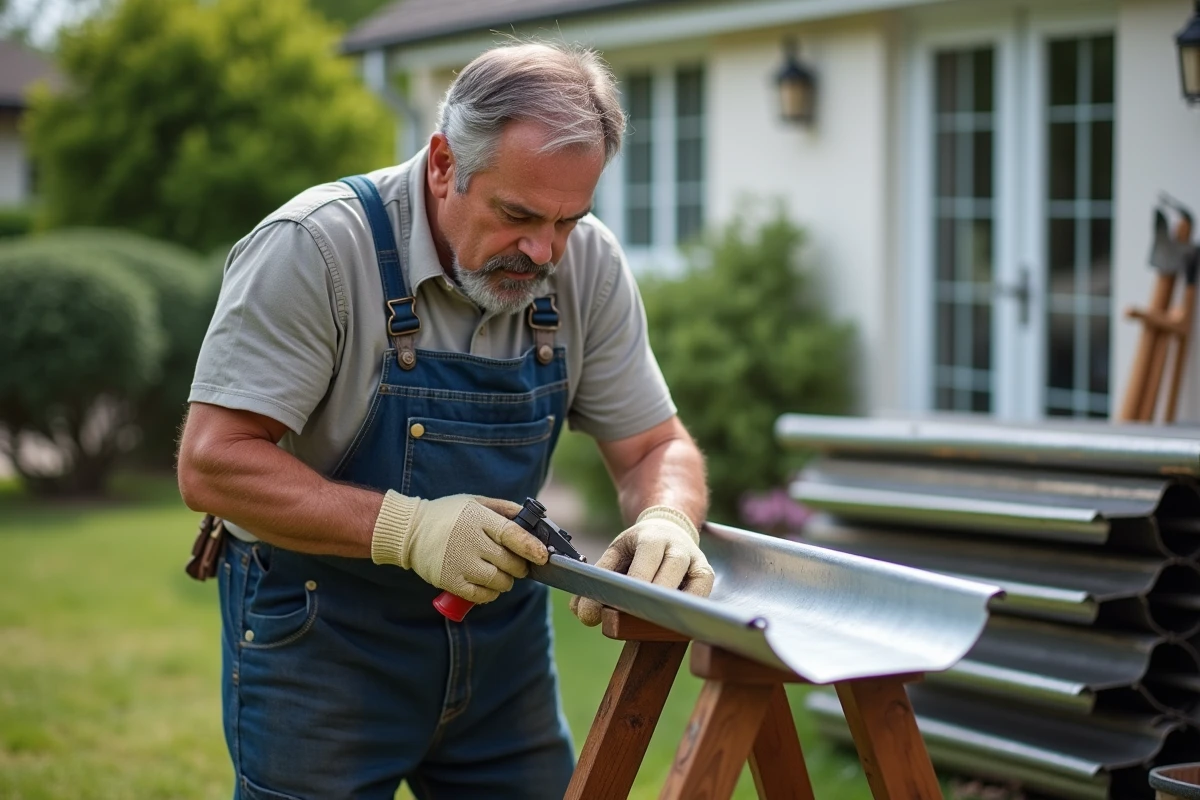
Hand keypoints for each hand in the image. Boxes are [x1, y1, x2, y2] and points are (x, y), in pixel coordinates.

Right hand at [371, 492, 547, 603]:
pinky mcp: (451, 581)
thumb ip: (504, 509)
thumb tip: (533, 519)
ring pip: (500, 582)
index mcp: (479, 519)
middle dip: (520, 566)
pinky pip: (482, 596)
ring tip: (500, 572)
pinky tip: (488, 584)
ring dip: (506, 581)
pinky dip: (491, 593)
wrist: (409, 531)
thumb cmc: (448, 515)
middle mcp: (471, 542)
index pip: (513, 535)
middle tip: (517, 564)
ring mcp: (460, 563)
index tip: (542, 556)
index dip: (532, 548)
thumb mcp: (475, 502)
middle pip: (510, 563)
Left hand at [570, 505, 714, 625]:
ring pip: (691, 589)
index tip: (614, 610)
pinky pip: (703, 596)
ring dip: (672, 611)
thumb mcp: (616, 553)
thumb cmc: (639, 547)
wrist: (670, 528)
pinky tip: (674, 624)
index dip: (630, 592)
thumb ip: (597, 579)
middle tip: (629, 623)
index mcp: (652, 538)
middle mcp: (678, 548)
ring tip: (652, 628)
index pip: (642, 568)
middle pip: (668, 580)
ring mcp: (696, 561)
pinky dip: (690, 611)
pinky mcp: (706, 575)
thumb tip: (583, 613)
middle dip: (650, 604)